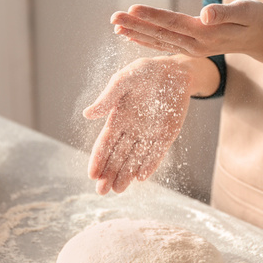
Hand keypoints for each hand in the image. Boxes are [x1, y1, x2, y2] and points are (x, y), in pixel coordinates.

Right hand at [83, 56, 191, 194]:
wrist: (174, 70)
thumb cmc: (145, 71)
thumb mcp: (124, 79)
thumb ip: (108, 97)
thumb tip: (87, 114)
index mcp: (117, 118)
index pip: (105, 143)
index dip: (98, 159)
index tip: (92, 175)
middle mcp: (131, 130)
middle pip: (117, 156)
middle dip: (109, 174)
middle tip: (102, 192)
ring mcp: (149, 134)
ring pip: (135, 159)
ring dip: (126, 174)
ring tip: (118, 190)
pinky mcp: (166, 135)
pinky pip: (156, 153)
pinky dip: (149, 165)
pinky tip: (141, 177)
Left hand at [111, 0, 262, 59]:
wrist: (260, 38)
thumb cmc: (254, 19)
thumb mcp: (246, 11)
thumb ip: (225, 13)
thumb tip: (205, 14)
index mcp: (206, 33)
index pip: (173, 23)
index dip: (152, 15)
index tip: (132, 8)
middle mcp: (195, 44)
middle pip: (160, 33)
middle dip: (135, 24)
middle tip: (113, 17)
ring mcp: (191, 49)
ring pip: (158, 41)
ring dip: (136, 33)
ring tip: (115, 27)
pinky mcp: (190, 48)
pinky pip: (163, 45)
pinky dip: (146, 40)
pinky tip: (131, 35)